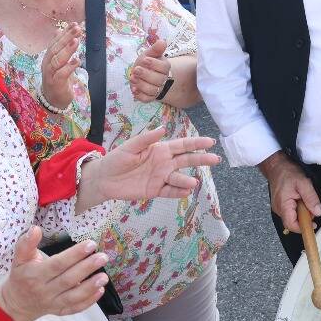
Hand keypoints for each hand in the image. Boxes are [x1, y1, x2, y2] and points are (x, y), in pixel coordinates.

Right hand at [0, 226, 108, 320]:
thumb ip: (26, 243)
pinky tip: (100, 291)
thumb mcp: (19, 258)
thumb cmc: (21, 276)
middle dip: (87, 268)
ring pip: (73, 297)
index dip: (74, 255)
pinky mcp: (59, 311)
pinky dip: (88, 301)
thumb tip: (35, 228)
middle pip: (68, 279)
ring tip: (104, 276)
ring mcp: (52, 303)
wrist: (15, 304)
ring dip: (90, 287)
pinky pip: (75, 308)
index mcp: (34, 275)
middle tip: (103, 257)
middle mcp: (44, 290)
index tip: (91, 244)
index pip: (57, 264)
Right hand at [40, 24, 81, 110]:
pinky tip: (77, 61)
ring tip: (76, 41)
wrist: (53, 99)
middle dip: (67, 38)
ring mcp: (50, 74)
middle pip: (56, 49)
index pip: (55, 42)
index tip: (74, 24)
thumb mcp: (58, 61)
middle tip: (77, 29)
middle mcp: (47, 64)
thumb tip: (58, 30)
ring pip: (57, 60)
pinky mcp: (55, 84)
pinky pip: (61, 74)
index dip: (64, 33)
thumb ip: (59, 47)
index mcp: (48, 57)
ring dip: (67, 50)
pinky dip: (68, 67)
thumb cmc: (57, 79)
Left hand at [85, 129, 217, 205]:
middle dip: (201, 159)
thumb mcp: (130, 146)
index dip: (196, 143)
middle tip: (216, 159)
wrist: (104, 179)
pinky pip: (170, 191)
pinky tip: (185, 191)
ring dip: (187, 180)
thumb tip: (163, 129)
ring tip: (193, 182)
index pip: (182, 145)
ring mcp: (161, 177)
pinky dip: (178, 192)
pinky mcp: (156, 190)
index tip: (210, 142)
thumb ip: (146, 139)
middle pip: (187, 160)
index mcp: (160, 149)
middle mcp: (164, 163)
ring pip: (179, 178)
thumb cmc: (117, 159)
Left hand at [127, 33, 172, 103]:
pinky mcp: (150, 96)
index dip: (154, 64)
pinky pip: (147, 99)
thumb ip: (155, 49)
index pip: (164, 67)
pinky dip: (140, 95)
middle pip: (159, 80)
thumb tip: (162, 41)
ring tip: (132, 79)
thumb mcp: (149, 54)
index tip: (144, 60)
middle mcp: (163, 79)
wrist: (143, 73)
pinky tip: (134, 89)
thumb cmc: (146, 62)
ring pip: (153, 90)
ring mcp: (157, 88)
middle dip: (146, 75)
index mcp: (164, 67)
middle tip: (136, 70)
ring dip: (142, 85)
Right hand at [264, 155, 320, 234]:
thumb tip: (318, 212)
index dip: (303, 228)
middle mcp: (278, 209)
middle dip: (304, 217)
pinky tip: (300, 199)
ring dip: (302, 212)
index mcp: (283, 205)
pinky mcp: (280, 205)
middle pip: (293, 222)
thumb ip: (311, 198)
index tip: (313, 224)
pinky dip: (298, 208)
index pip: (292, 225)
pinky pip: (291, 211)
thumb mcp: (303, 183)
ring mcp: (279, 207)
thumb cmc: (287, 172)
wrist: (276, 166)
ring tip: (304, 199)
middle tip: (310, 206)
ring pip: (293, 217)